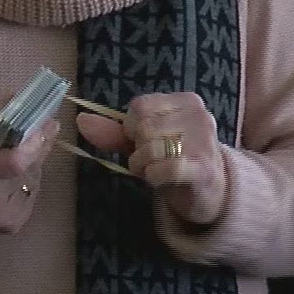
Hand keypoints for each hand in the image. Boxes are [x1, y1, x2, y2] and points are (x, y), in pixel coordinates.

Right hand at [0, 117, 56, 245]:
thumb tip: (15, 96)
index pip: (10, 164)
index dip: (32, 144)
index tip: (47, 123)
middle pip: (28, 166)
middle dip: (36, 142)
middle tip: (41, 122)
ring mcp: (6, 218)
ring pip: (35, 175)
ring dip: (32, 159)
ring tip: (15, 152)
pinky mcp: (16, 223)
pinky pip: (34, 187)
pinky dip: (28, 175)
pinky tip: (12, 174)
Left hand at [78, 92, 228, 226]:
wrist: (212, 192)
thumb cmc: (176, 160)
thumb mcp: (145, 142)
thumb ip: (114, 131)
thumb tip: (81, 119)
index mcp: (186, 101)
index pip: (139, 106)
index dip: (131, 128)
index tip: (145, 142)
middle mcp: (198, 115)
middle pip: (143, 126)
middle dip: (137, 149)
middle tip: (152, 160)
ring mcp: (203, 141)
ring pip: (150, 147)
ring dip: (143, 166)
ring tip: (156, 171)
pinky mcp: (203, 168)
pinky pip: (164, 168)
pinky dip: (153, 177)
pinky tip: (159, 180)